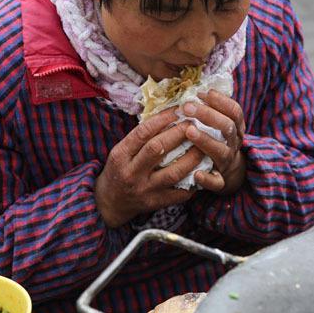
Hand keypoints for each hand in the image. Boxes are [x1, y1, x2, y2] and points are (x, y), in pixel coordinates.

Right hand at [95, 108, 205, 227]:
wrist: (110, 203)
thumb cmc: (119, 171)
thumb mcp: (121, 151)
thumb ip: (140, 138)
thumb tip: (167, 115)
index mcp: (121, 155)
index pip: (143, 132)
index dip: (162, 119)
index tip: (178, 109)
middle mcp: (131, 172)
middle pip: (157, 148)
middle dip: (178, 134)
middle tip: (193, 124)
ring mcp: (144, 189)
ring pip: (173, 172)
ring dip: (191, 158)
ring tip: (203, 146)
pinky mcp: (155, 203)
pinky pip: (178, 193)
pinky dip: (192, 182)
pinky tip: (202, 171)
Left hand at [181, 90, 246, 194]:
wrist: (228, 172)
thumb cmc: (216, 139)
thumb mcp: (219, 122)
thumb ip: (210, 107)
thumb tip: (191, 85)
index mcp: (235, 127)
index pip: (234, 111)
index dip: (220, 100)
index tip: (203, 92)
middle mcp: (233, 143)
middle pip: (227, 127)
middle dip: (208, 115)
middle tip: (187, 106)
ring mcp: (227, 161)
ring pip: (221, 151)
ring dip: (205, 140)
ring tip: (189, 130)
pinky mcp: (219, 180)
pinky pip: (216, 182)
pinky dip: (207, 179)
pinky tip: (196, 174)